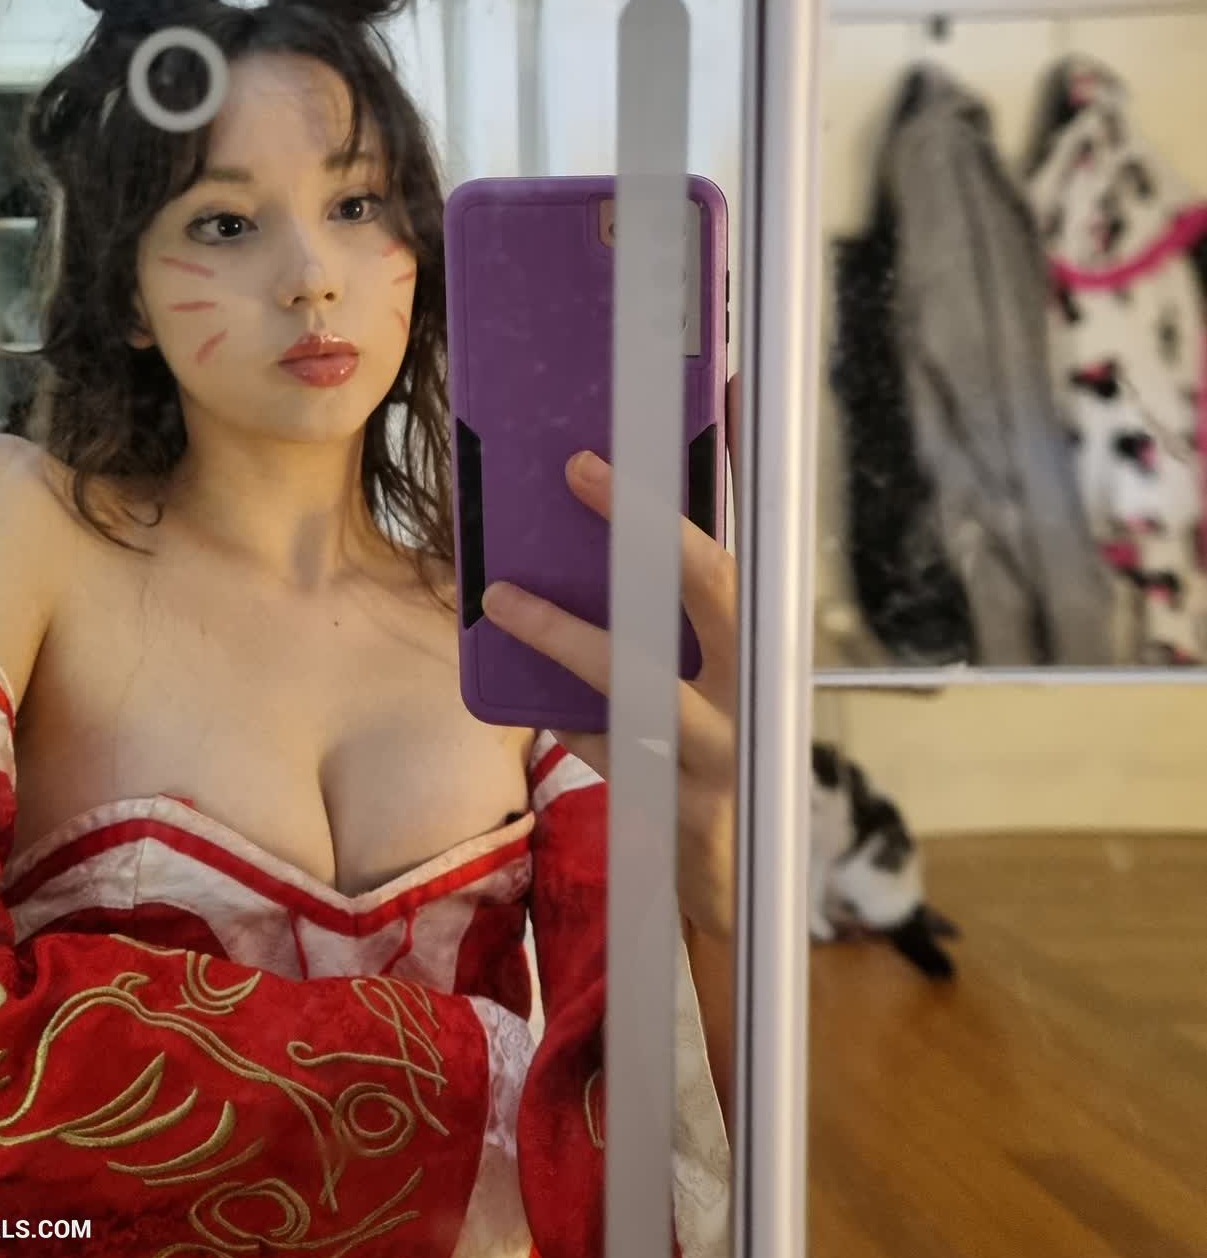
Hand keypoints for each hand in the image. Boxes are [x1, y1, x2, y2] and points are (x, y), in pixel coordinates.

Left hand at [481, 375, 739, 940]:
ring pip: (643, 674)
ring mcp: (725, 740)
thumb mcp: (688, 673)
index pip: (745, 535)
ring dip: (567, 632)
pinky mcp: (685, 797)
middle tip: (579, 466)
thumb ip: (650, 614)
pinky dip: (561, 711)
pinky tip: (515, 688)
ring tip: (500, 594)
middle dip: (648, 522)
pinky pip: (607, 741)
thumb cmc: (698, 748)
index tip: (719, 383)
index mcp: (756, 634)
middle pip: (714, 584)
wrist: (726, 874)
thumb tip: (571, 524)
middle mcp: (753, 678)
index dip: (731, 467)